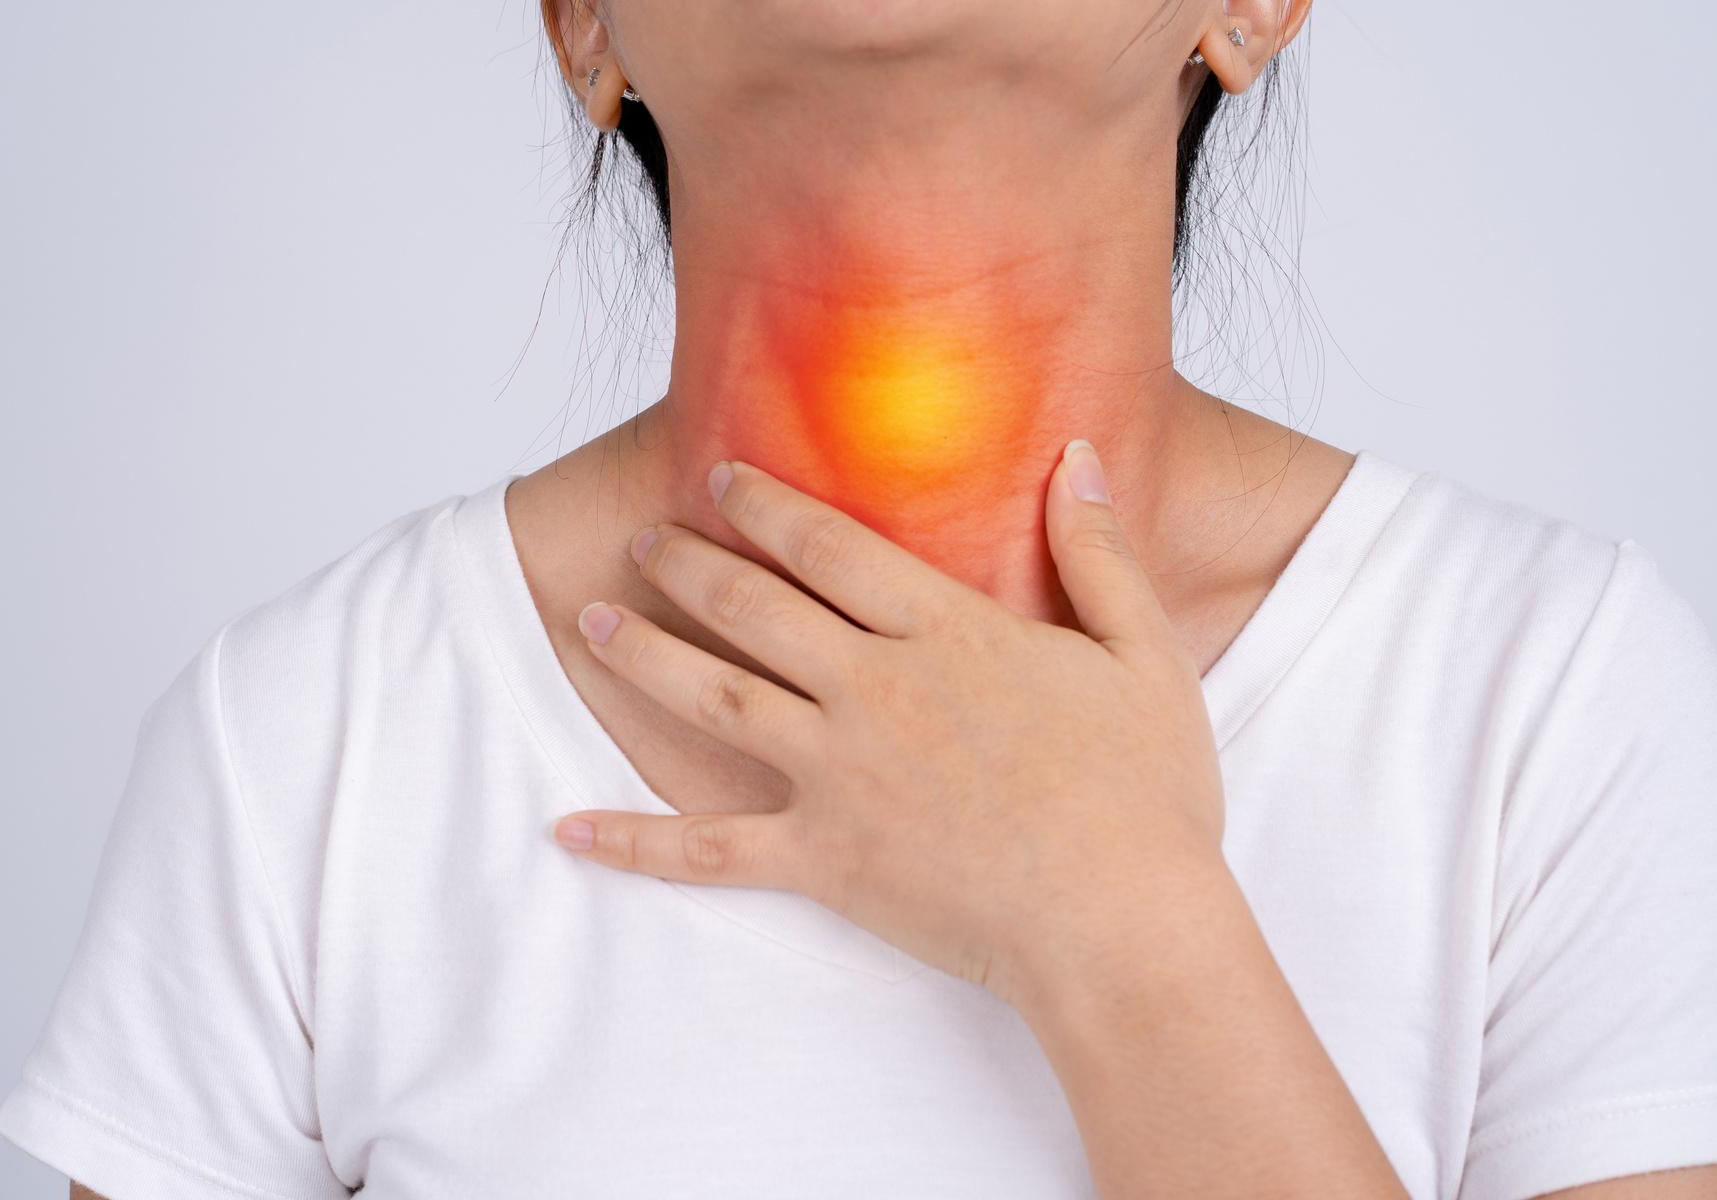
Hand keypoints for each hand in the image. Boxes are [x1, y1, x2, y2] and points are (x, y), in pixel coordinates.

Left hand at [551, 440, 1225, 1011]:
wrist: (1122, 926)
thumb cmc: (1147, 797)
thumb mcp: (1143, 655)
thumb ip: (1101, 554)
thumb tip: (1081, 459)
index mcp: (947, 633)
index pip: (831, 548)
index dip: (767, 507)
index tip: (719, 478)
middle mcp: (875, 690)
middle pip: (755, 608)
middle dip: (689, 566)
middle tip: (643, 541)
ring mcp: (839, 775)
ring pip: (715, 699)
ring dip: (644, 657)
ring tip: (592, 623)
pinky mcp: (823, 860)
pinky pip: (707, 849)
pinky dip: (634, 841)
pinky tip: (569, 827)